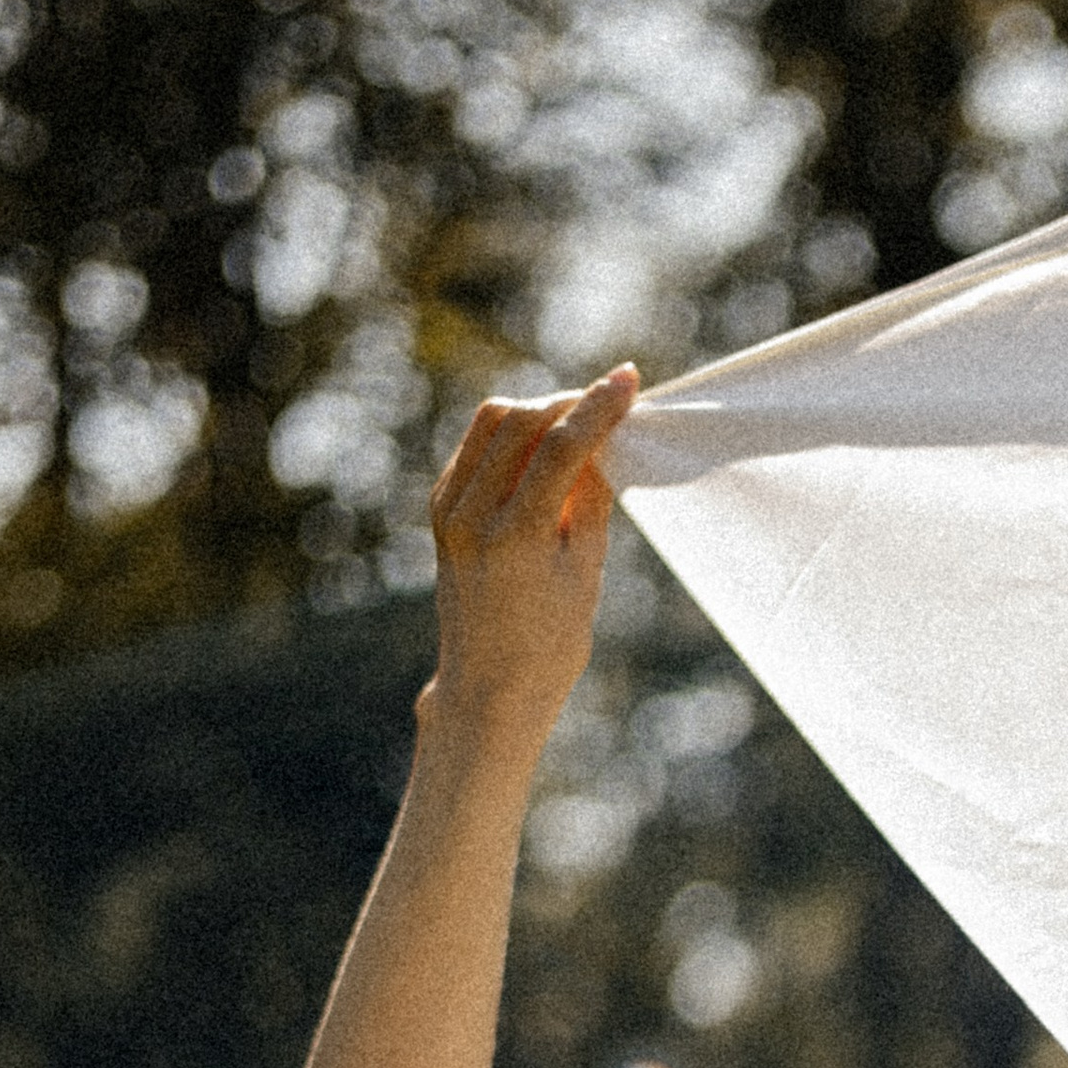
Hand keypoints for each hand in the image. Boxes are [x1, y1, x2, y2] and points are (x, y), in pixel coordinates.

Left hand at [421, 368, 638, 762]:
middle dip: (567, 403)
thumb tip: (604, 441)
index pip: (559, 447)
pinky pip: (476, 447)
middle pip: (520, 421)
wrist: (488, 688)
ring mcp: (448, 510)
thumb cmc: (550, 645)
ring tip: (576, 429)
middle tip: (606, 406)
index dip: (597, 408)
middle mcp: (472, 517)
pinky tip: (542, 452)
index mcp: (515, 538)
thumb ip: (591, 503)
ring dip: (537, 413)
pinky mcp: (440, 509)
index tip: (627, 380)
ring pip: (491, 423)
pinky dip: (511, 437)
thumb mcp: (585, 575)